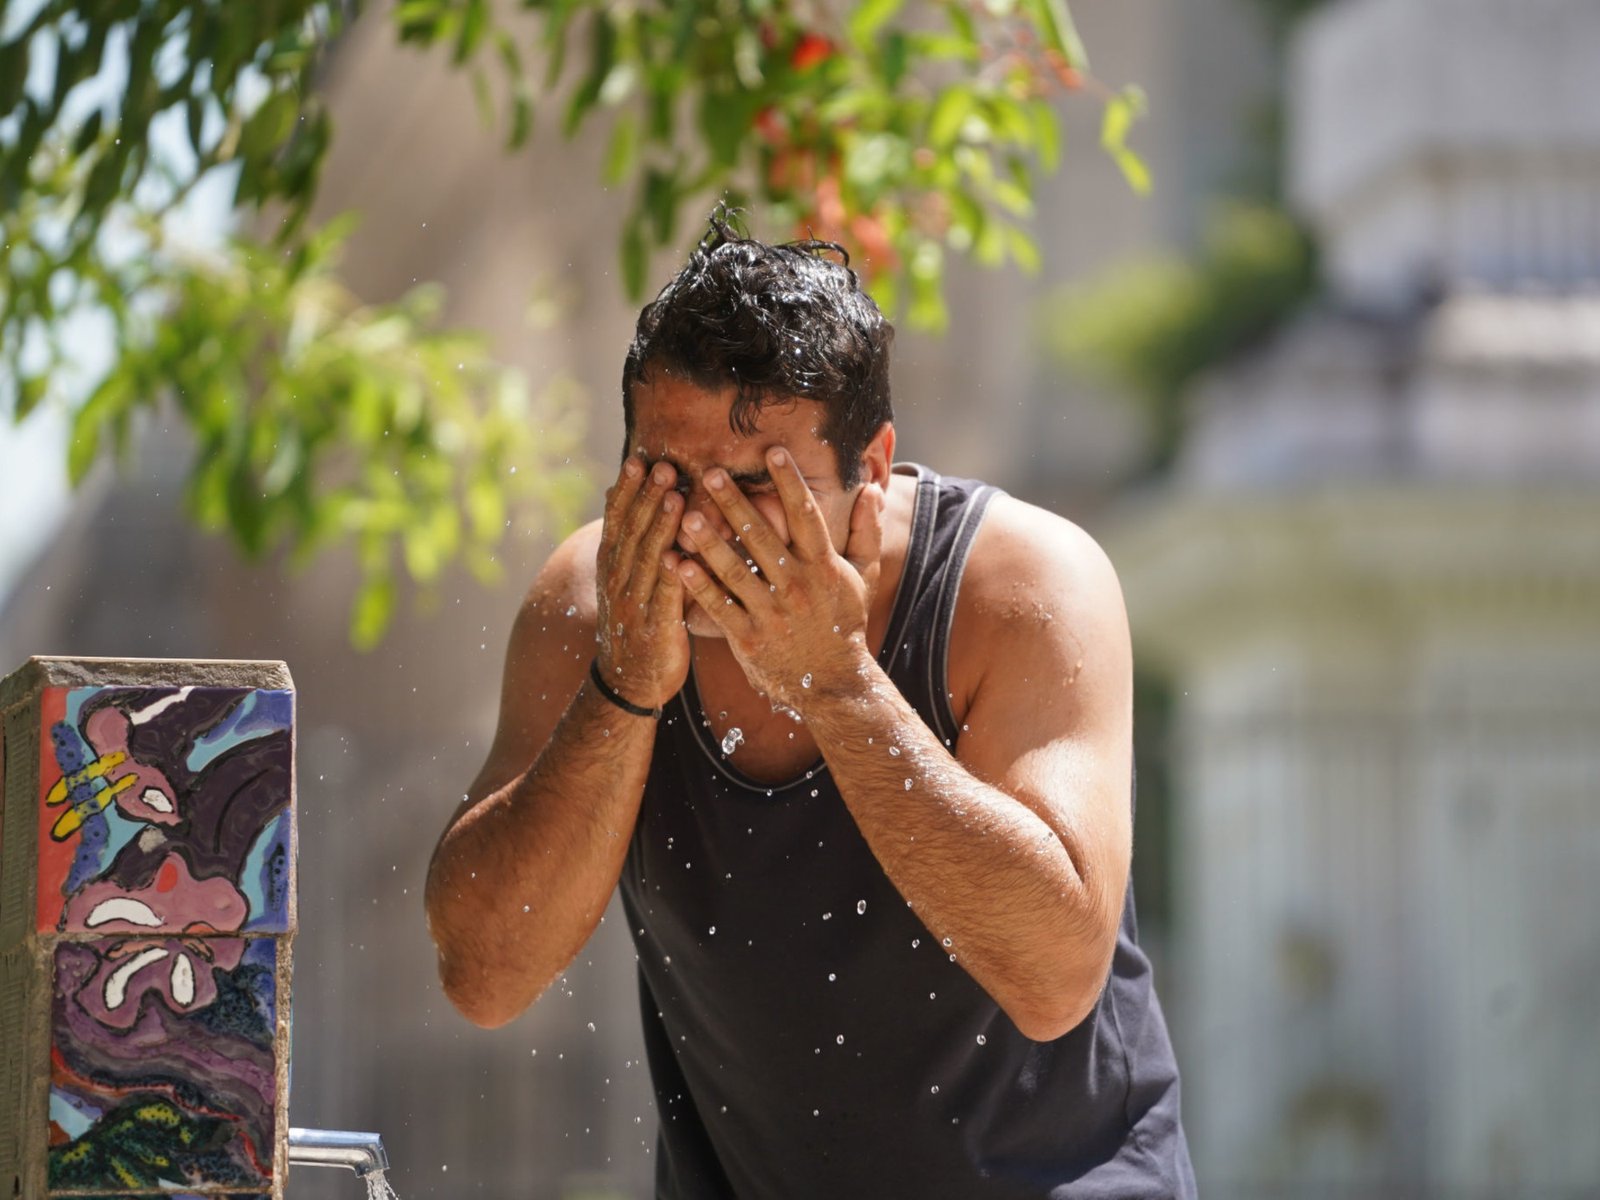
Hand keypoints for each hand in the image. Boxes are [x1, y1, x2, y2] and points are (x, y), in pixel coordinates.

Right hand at [594, 456, 689, 708]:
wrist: (628, 681)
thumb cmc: (635, 619)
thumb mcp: (623, 576)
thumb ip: (626, 537)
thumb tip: (614, 492)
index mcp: (611, 565)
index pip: (616, 520)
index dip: (626, 490)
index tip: (638, 460)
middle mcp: (617, 581)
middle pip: (632, 532)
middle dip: (647, 498)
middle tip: (662, 467)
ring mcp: (633, 605)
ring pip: (647, 560)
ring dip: (660, 527)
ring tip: (675, 497)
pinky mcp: (655, 629)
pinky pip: (665, 598)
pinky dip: (672, 577)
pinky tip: (682, 557)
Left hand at [674, 446, 884, 712]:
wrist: (834, 684)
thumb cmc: (845, 624)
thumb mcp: (864, 576)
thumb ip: (866, 531)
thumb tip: (873, 488)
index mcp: (824, 566)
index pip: (806, 516)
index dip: (790, 483)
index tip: (773, 452)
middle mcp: (797, 586)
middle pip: (763, 538)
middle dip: (736, 505)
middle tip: (712, 474)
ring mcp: (772, 613)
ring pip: (736, 571)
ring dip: (710, 542)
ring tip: (685, 516)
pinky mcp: (749, 638)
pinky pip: (719, 607)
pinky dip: (697, 585)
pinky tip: (676, 563)